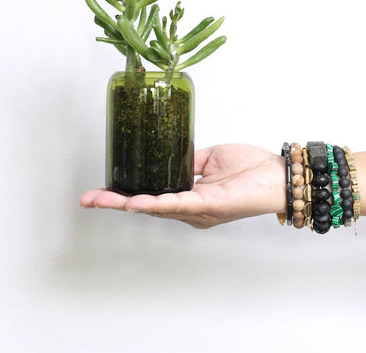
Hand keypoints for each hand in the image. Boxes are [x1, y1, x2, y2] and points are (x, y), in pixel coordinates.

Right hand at [80, 144, 285, 227]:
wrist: (278, 175)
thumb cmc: (252, 169)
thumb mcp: (213, 159)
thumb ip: (191, 161)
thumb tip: (172, 154)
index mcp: (192, 198)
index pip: (152, 197)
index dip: (125, 195)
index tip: (101, 192)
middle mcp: (192, 209)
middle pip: (147, 206)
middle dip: (115, 203)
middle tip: (87, 199)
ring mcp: (199, 210)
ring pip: (156, 208)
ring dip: (125, 204)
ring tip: (100, 201)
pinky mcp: (210, 205)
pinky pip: (178, 205)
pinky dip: (156, 203)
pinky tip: (137, 203)